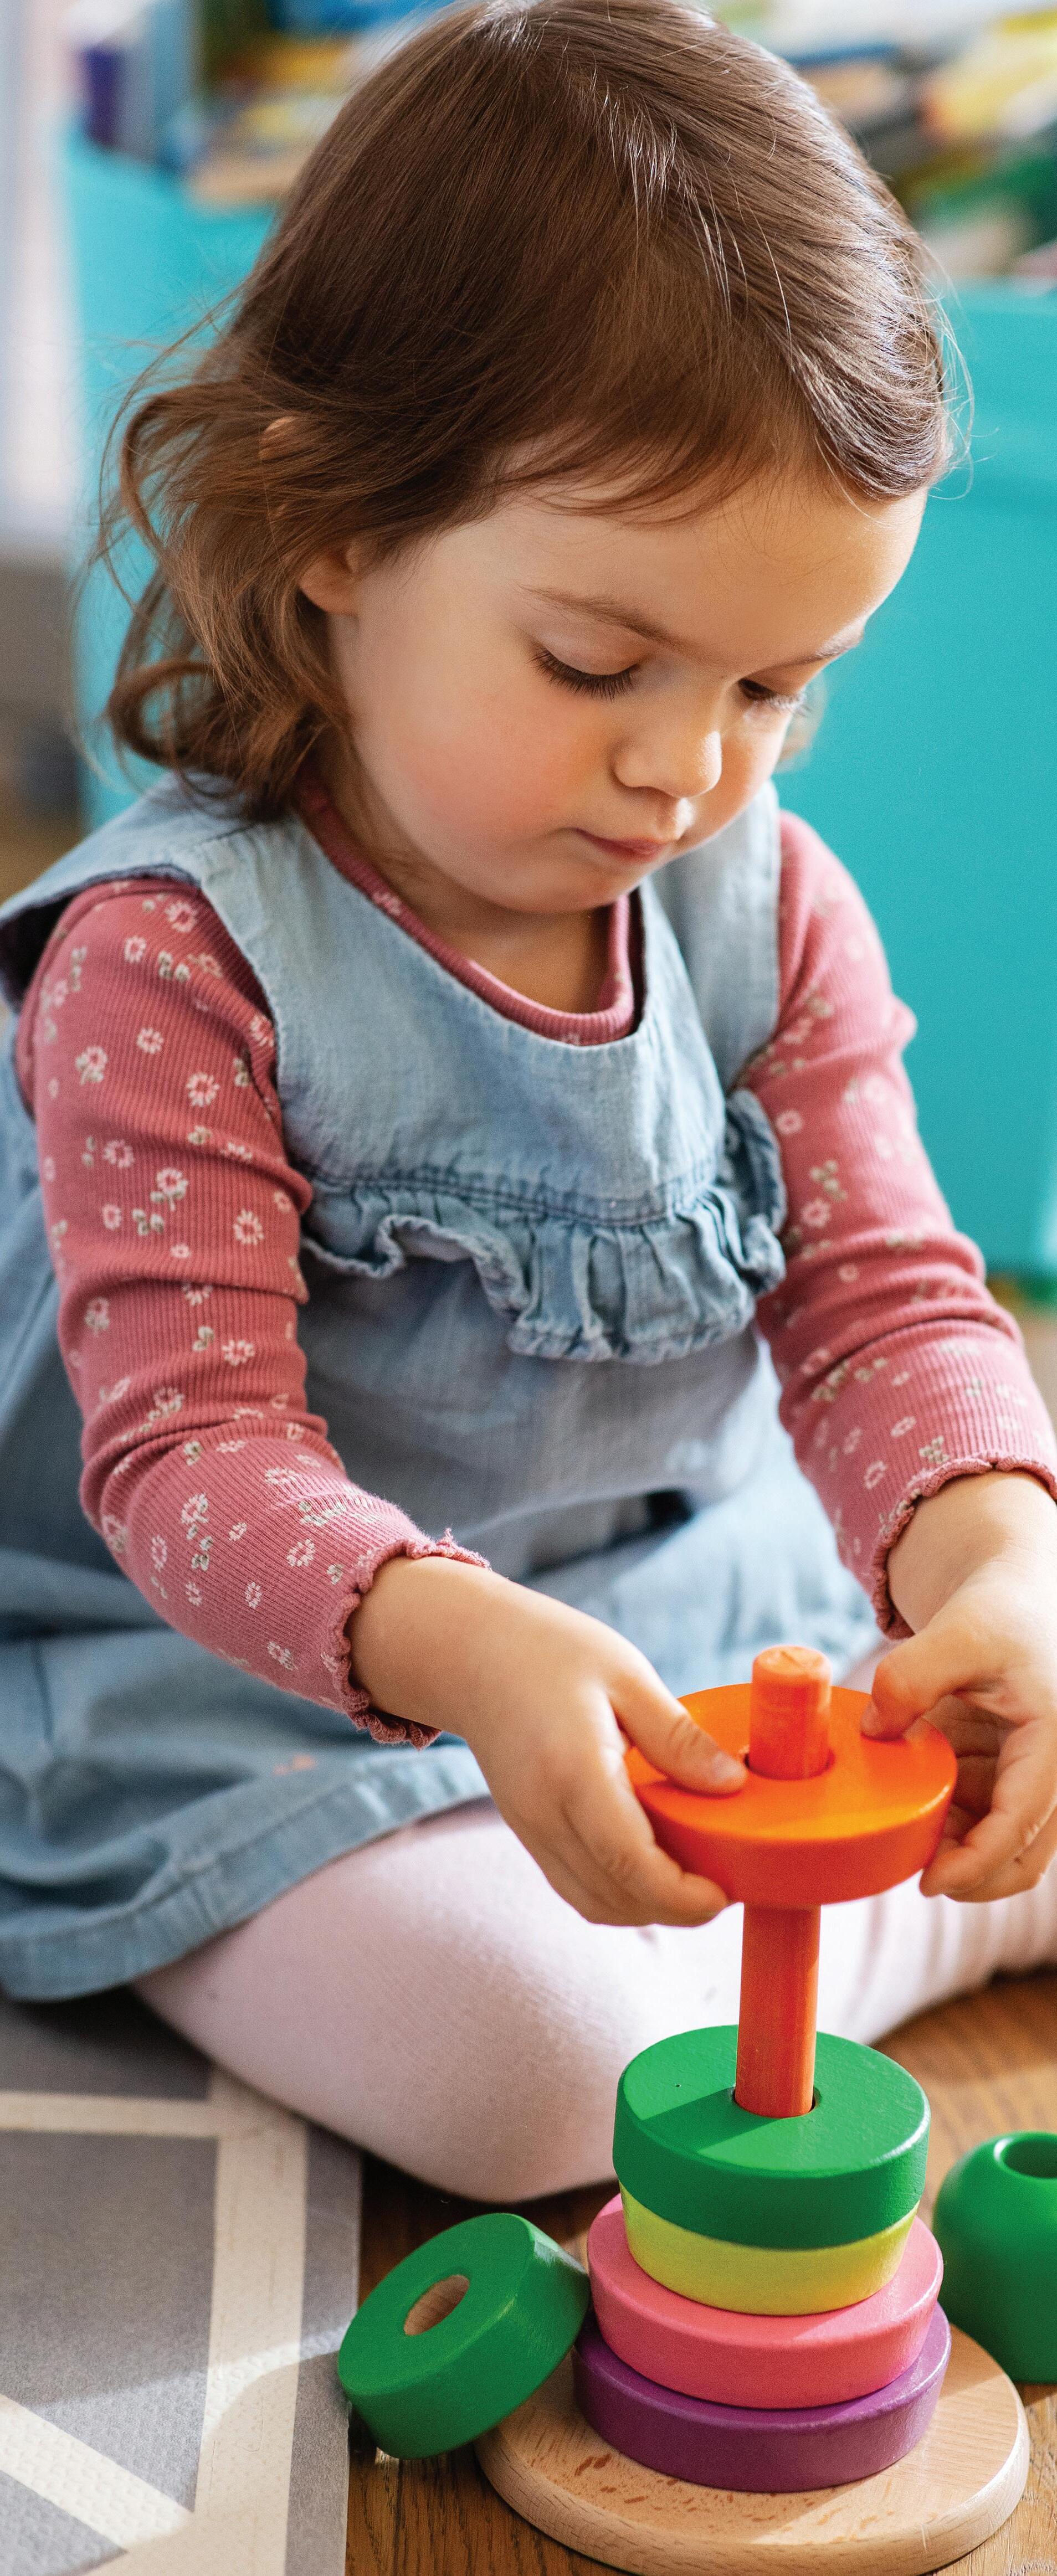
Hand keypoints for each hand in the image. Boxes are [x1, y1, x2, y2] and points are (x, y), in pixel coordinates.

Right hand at [350, 1556, 744, 1924]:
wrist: (472, 1654)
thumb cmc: (552, 1652)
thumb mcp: (627, 1675)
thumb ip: (678, 1736)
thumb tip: (733, 1783)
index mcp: (573, 1770)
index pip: (627, 1861)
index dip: (680, 1895)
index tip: (724, 1894)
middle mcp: (543, 1812)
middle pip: (613, 1896)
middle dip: (674, 1909)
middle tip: (725, 1885)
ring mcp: (529, 1828)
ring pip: (593, 1903)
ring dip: (647, 1909)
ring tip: (695, 1881)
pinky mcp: (527, 1831)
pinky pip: (576, 1886)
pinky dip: (619, 1894)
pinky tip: (654, 1867)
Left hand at [863, 1471, 1056, 1901]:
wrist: (1017, 1595)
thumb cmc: (997, 1611)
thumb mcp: (955, 1632)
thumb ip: (909, 1677)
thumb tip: (873, 1734)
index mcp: (1053, 1741)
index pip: (1022, 1823)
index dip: (977, 1862)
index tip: (929, 1882)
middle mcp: (1052, 1770)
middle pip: (1023, 1858)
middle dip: (970, 1874)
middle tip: (912, 1871)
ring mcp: (1030, 1778)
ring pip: (1001, 1848)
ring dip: (956, 1853)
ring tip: (905, 1832)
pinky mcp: (1007, 1777)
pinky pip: (981, 1823)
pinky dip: (949, 1828)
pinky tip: (913, 1808)